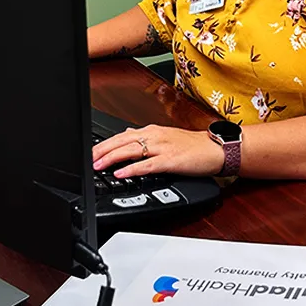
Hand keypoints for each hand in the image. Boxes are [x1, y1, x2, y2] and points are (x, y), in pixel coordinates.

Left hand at [92, 124, 224, 178]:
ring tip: (98, 165)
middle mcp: (155, 136)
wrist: (216, 149)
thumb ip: (146, 138)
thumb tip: (127, 137)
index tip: (92, 151)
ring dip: (112, 158)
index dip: (105, 143)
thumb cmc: (194, 146)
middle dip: (103, 150)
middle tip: (89, 159)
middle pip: (122, 141)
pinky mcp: (171, 161)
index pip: (123, 135)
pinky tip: (121, 173)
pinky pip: (147, 165)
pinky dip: (132, 169)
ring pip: (131, 150)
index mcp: (153, 131)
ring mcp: (163, 148)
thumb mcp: (166, 137)